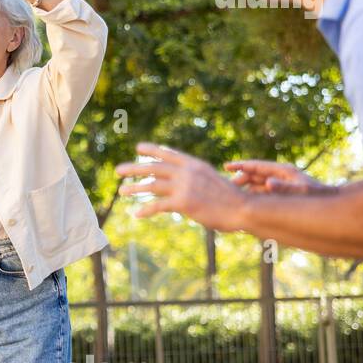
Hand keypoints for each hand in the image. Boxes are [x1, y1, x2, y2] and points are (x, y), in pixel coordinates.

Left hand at [115, 143, 248, 232]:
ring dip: (135, 188)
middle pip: (154, 167)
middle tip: (118, 171)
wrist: (243, 208)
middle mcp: (187, 172)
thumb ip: (194, 177)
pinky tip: (136, 214)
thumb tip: (179, 178)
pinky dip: (146, 210)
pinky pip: (158, 206)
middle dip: (134, 168)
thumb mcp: (211, 179)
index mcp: (194, 164)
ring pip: (152, 185)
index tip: (138, 148)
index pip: (168, 153)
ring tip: (122, 191)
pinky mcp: (184, 203)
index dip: (152, 150)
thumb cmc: (230, 197)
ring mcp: (184, 187)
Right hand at [225, 160, 328, 194]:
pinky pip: (263, 194)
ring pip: (257, 185)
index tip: (226, 166)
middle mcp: (280, 176)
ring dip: (246, 189)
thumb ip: (284, 188)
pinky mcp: (281, 194)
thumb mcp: (301, 192)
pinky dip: (253, 197)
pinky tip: (246, 204)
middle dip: (241, 179)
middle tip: (228, 187)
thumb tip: (267, 184)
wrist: (332, 203)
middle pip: (255, 175)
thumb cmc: (318, 197)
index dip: (241, 166)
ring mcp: (280, 185)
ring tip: (233, 196)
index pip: (257, 166)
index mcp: (283, 171)